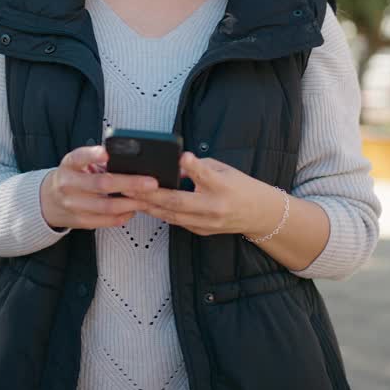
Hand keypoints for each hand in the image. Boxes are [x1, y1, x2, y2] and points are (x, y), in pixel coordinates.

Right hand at [40, 146, 158, 229]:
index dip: (92, 155)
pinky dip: (123, 215)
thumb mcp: (77, 163)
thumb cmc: (71, 177)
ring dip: (131, 203)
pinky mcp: (80, 221)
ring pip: (106, 207)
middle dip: (129, 183)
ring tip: (147, 198)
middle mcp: (68, 185)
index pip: (79, 157)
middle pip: (101, 184)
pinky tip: (133, 209)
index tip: (107, 152)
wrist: (48, 201)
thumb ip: (96, 160)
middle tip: (151, 183)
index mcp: (69, 165)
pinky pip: (105, 221)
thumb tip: (129, 158)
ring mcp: (73, 205)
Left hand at [125, 152, 282, 236]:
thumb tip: (172, 167)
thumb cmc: (239, 186)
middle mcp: (214, 206)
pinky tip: (146, 207)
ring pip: (173, 216)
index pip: (205, 174)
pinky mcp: (203, 232)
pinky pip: (177, 222)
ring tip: (131, 198)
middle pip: (179, 201)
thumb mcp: (223, 169)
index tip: (182, 157)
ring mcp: (208, 222)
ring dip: (150, 207)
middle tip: (131, 186)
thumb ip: (199, 168)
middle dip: (152, 194)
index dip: (193, 166)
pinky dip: (161, 214)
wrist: (258, 213)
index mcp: (223, 185)